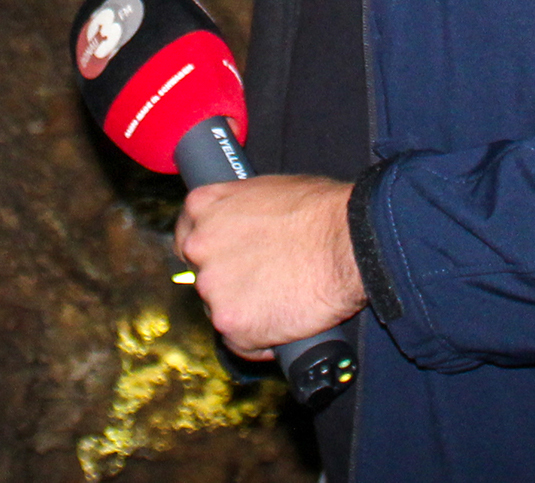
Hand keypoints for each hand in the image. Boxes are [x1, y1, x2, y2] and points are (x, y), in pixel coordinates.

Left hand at [171, 174, 365, 358]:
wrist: (347, 242)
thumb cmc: (321, 211)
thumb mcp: (269, 190)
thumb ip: (241, 211)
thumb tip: (246, 228)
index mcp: (204, 207)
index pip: (187, 238)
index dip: (208, 254)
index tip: (223, 263)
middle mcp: (198, 247)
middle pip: (203, 277)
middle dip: (229, 283)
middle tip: (264, 283)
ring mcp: (212, 288)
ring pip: (221, 311)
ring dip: (245, 311)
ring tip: (281, 302)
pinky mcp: (232, 324)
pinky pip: (240, 343)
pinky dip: (260, 341)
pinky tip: (283, 326)